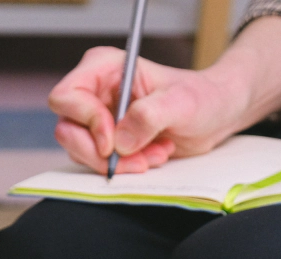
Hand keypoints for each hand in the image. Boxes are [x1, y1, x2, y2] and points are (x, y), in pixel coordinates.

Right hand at [49, 47, 244, 174]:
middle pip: (67, 131)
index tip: (114, 142)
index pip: (67, 97)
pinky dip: (124, 168)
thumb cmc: (201, 98)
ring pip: (80, 152)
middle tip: (137, 159)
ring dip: (118, 163)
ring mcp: (96, 119)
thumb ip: (150, 115)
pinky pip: (97, 163)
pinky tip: (151, 157)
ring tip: (154, 154)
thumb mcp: (181, 103)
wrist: (214, 116)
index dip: (86, 123)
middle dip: (101, 153)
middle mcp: (94, 92)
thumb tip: (120, 141)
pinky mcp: (105, 142)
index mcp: (103, 68)